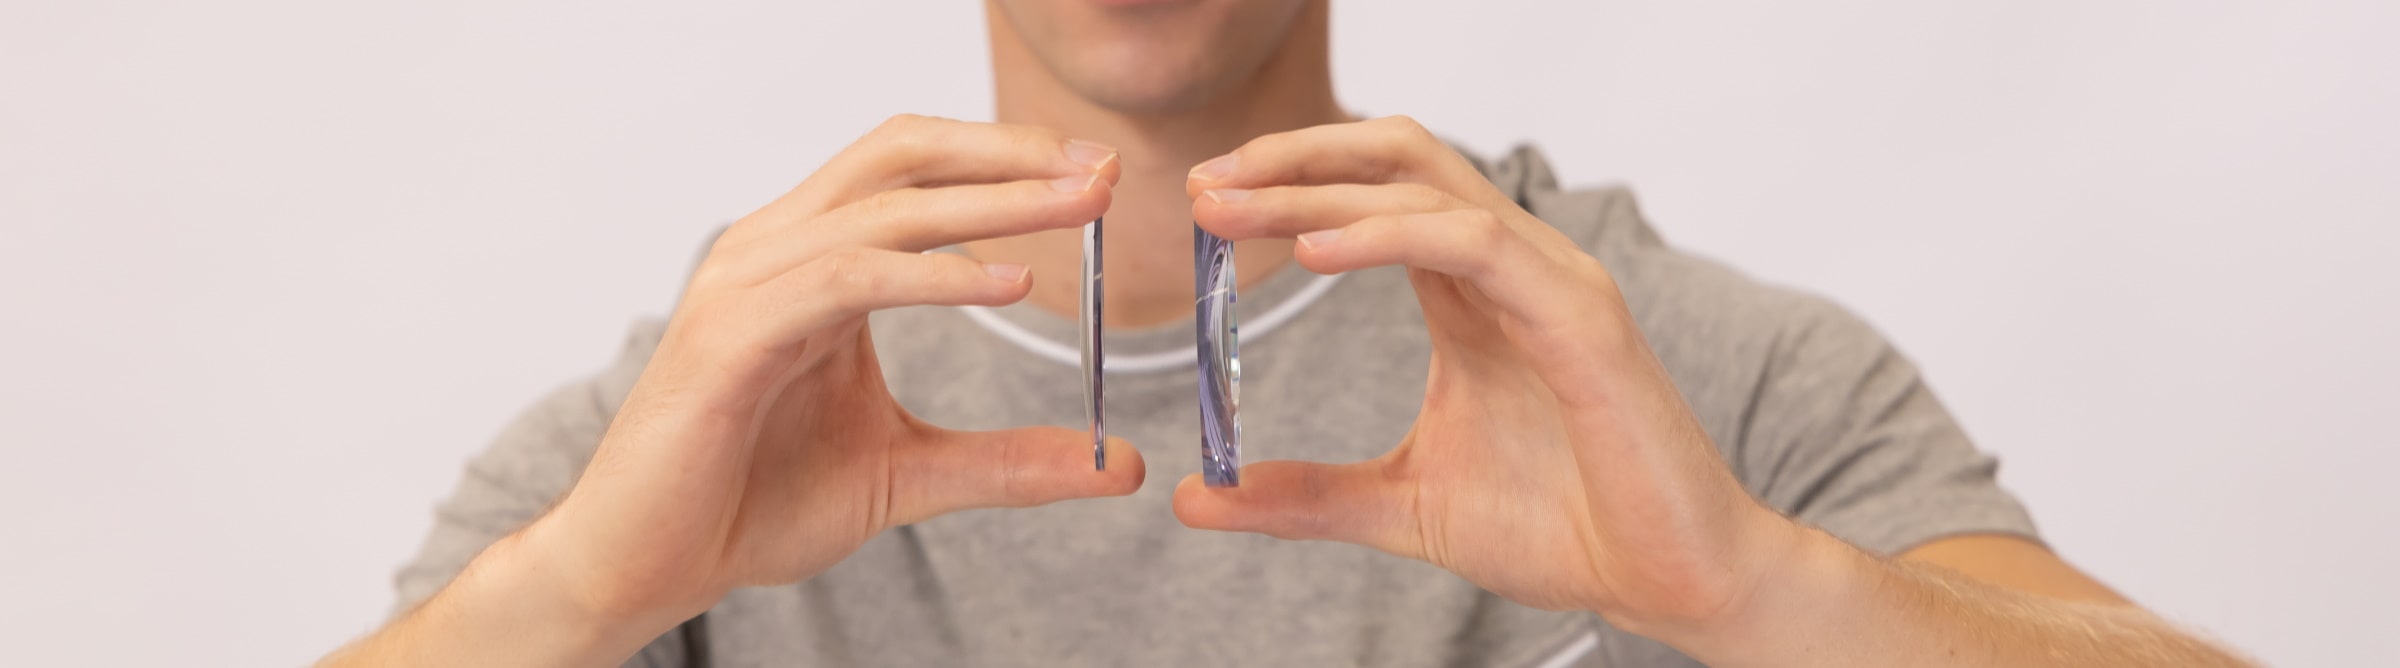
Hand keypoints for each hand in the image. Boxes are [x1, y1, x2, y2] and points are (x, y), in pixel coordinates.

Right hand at [532, 115, 1144, 628]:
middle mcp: (775, 249)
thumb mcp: (910, 475)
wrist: (646, 567)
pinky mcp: (731, 335)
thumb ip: (1007, 462)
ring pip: (884, 208)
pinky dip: (934, 275)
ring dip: (994, 202)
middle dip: (1012, 155)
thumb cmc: (751, 504)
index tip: (1099, 176)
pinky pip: (847, 279)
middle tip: (1105, 172)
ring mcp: (747, 284)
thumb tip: (1117, 464)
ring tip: (1081, 211)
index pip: (915, 169)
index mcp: (813, 259)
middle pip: (903, 155)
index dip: (1007, 158)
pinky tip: (1008, 281)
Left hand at [1174, 116, 1795, 635]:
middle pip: (1396, 158)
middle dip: (1292, 158)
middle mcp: (1511, 267)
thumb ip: (1303, 494)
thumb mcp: (1399, 505)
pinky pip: (1473, 242)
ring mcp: (1550, 280)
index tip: (1204, 206)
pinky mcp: (1580, 316)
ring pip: (1426, 185)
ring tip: (1233, 207)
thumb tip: (1195, 496)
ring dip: (1319, 186)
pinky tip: (1310, 250)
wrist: (1667, 582)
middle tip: (1204, 184)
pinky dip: (1385, 233)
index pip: (1375, 195)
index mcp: (1470, 294)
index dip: (1288, 184)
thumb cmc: (1561, 531)